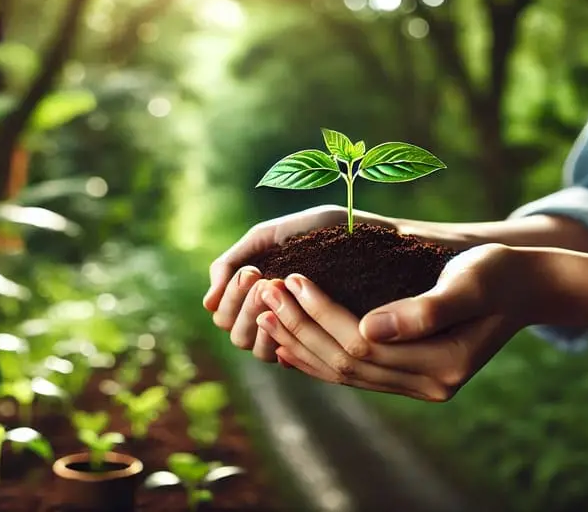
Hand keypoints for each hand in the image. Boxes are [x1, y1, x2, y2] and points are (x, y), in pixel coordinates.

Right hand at [203, 205, 395, 360]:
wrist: (380, 236)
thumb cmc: (328, 231)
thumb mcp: (272, 237)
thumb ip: (233, 259)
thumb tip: (207, 301)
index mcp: (257, 297)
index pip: (222, 315)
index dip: (231, 299)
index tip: (253, 272)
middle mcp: (274, 321)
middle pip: (235, 335)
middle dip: (243, 306)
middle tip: (262, 277)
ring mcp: (297, 336)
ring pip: (256, 349)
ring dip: (259, 320)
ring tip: (278, 288)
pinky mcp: (324, 349)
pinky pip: (290, 356)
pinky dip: (286, 335)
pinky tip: (300, 310)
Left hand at [254, 244, 541, 400]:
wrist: (524, 285)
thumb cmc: (497, 273)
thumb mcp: (468, 283)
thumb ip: (424, 310)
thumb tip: (369, 330)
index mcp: (443, 366)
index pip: (363, 344)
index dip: (321, 313)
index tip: (291, 278)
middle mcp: (430, 386)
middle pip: (347, 363)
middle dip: (300, 327)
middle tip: (263, 291)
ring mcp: (420, 386)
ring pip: (346, 373)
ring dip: (300, 343)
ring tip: (264, 313)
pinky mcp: (411, 377)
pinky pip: (356, 375)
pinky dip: (319, 358)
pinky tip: (287, 344)